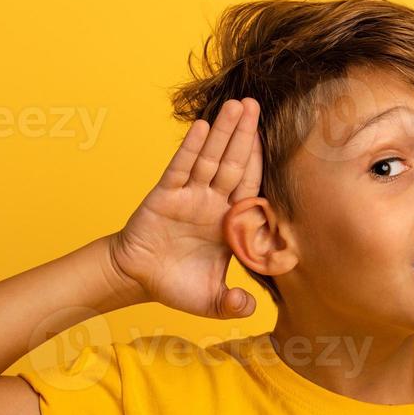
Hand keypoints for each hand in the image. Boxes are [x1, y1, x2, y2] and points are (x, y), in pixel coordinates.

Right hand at [110, 97, 264, 317]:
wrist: (136, 279)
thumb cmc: (176, 285)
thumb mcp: (210, 302)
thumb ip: (232, 304)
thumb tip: (250, 310)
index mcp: (229, 223)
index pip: (250, 188)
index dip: (261, 164)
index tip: (277, 140)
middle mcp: (212, 204)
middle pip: (234, 164)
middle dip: (246, 135)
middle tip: (259, 104)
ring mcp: (190, 196)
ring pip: (211, 159)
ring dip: (224, 132)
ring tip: (238, 105)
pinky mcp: (165, 195)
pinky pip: (181, 167)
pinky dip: (192, 148)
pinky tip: (204, 126)